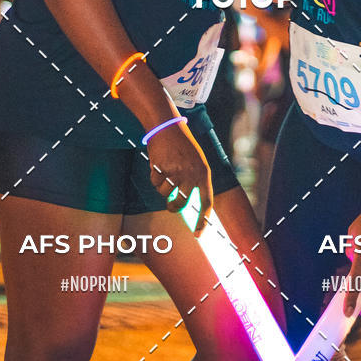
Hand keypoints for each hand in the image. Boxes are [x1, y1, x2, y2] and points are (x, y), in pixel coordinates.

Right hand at [147, 121, 212, 235]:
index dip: (202, 221)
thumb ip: (195, 181)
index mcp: (204, 173)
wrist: (167, 126)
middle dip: (173, 206)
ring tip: (165, 170)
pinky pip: (155, 182)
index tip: (197, 234)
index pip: (207, 202)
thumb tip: (186, 205)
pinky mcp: (162, 168)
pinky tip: (158, 163)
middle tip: (170, 205)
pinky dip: (154, 176)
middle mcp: (191, 174)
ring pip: (165, 192)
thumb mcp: (196, 161)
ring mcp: (176, 171)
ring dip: (162, 186)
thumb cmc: (183, 145)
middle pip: (180, 203)